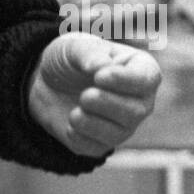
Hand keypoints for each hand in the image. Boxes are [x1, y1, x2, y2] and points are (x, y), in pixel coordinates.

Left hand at [27, 32, 160, 157]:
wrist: (46, 83)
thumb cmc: (69, 59)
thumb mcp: (74, 46)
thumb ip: (90, 54)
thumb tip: (101, 67)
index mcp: (140, 70)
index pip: (147, 79)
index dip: (125, 80)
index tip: (99, 77)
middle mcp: (139, 101)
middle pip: (136, 111)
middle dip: (106, 103)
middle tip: (85, 96)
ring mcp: (123, 125)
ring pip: (118, 133)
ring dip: (92, 121)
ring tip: (75, 110)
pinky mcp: (102, 143)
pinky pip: (95, 147)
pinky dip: (78, 135)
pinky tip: (70, 122)